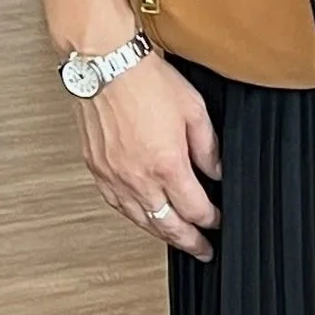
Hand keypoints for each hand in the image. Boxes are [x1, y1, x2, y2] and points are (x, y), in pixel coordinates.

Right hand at [78, 50, 221, 259]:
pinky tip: (141, 215)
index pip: (195, 209)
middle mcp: (138, 178)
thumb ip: (208, 147)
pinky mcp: (96, 168)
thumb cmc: (144, 80)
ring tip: (175, 238)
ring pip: (140, 220)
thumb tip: (216, 171)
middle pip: (167, 226)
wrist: (104, 64)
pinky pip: (116, 204)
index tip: (218, 220)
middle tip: (202, 250)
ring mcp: (113, 176)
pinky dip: (133, 215)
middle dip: (189, 241)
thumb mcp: (193, 110)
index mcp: (167, 165)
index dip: (211, 220)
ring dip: (160, 233)